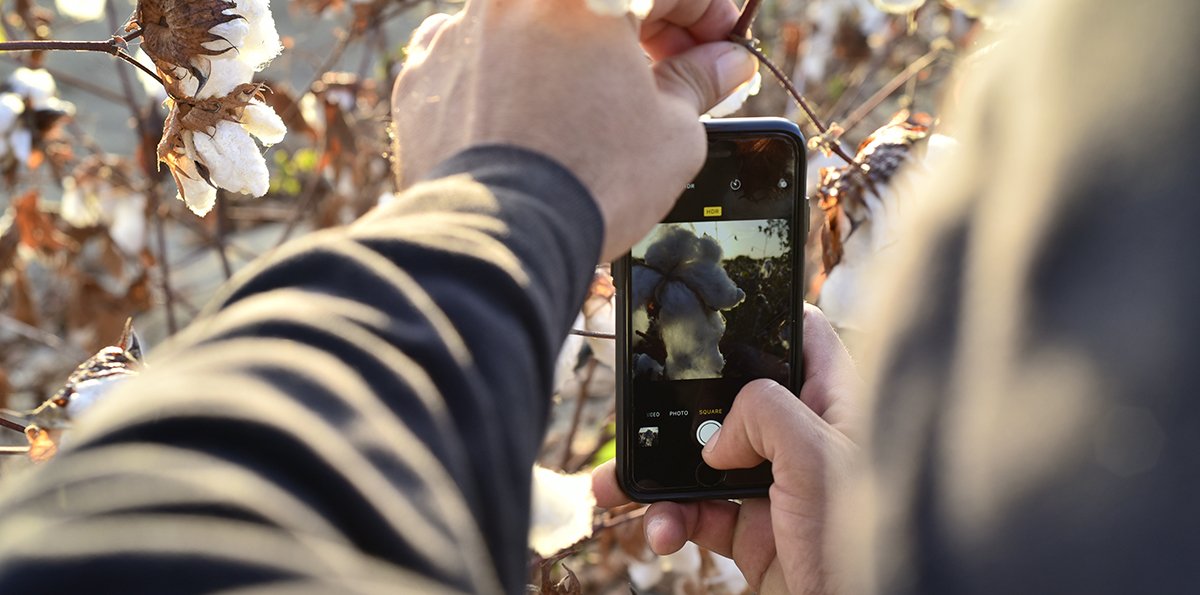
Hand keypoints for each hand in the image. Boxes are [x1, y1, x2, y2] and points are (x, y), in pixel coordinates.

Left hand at [391, 0, 757, 260]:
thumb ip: (699, 81)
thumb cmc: (594, 180)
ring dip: (577, 49)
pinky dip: (511, 74)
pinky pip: (479, 54)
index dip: (708, 14)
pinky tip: (534, 113)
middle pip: (599, 0)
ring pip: (536, 21)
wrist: (498, 237)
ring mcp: (462, 28)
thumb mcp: (674, 131)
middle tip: (675, 71)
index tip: (721, 44)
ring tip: (600, 101)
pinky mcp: (425, 70)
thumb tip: (724, 61)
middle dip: (646, 29)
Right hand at [593, 304, 860, 593]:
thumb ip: (764, 414)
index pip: (805, 340)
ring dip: (657, 475)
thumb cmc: (865, 543)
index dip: (766, 319)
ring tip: (616, 487)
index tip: (717, 312)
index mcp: (839, 407)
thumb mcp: (818, 457)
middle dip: (676, 410)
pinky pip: (697, 515)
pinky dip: (669, 522)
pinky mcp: (755, 534)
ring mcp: (777, 490)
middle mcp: (807, 442)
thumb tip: (716, 437)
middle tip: (636, 412)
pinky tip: (662, 533)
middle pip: (732, 402)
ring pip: (703, 463)